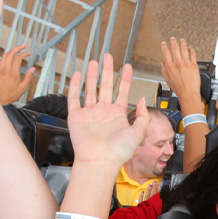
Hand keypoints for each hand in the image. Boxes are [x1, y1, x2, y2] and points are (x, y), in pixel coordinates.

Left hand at [0, 44, 37, 103]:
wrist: (0, 99)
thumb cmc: (11, 95)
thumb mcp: (23, 88)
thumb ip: (28, 77)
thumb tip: (33, 69)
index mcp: (13, 74)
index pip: (18, 58)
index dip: (24, 54)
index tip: (28, 53)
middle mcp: (6, 70)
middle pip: (10, 53)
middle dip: (17, 48)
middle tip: (23, 47)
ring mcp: (1, 70)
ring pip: (4, 56)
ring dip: (11, 51)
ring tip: (17, 50)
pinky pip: (1, 60)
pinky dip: (5, 56)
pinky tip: (9, 58)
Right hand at [67, 53, 149, 167]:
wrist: (99, 162)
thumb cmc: (118, 152)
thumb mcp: (138, 133)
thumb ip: (143, 116)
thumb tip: (143, 98)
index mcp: (118, 115)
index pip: (123, 92)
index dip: (126, 79)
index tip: (127, 66)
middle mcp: (103, 112)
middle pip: (106, 86)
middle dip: (107, 71)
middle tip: (108, 57)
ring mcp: (90, 114)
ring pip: (90, 89)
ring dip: (92, 75)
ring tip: (94, 62)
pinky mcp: (76, 117)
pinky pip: (74, 98)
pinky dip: (74, 86)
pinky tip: (76, 75)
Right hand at [159, 37, 202, 113]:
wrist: (188, 93)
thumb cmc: (179, 89)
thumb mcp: (168, 80)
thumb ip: (164, 70)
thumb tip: (162, 64)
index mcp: (170, 67)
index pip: (165, 53)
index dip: (164, 46)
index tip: (164, 43)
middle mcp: (178, 64)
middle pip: (175, 48)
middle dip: (173, 41)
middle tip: (173, 39)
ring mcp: (186, 63)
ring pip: (184, 49)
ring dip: (182, 43)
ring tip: (182, 40)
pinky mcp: (194, 65)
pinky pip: (193, 54)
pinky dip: (191, 49)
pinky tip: (190, 48)